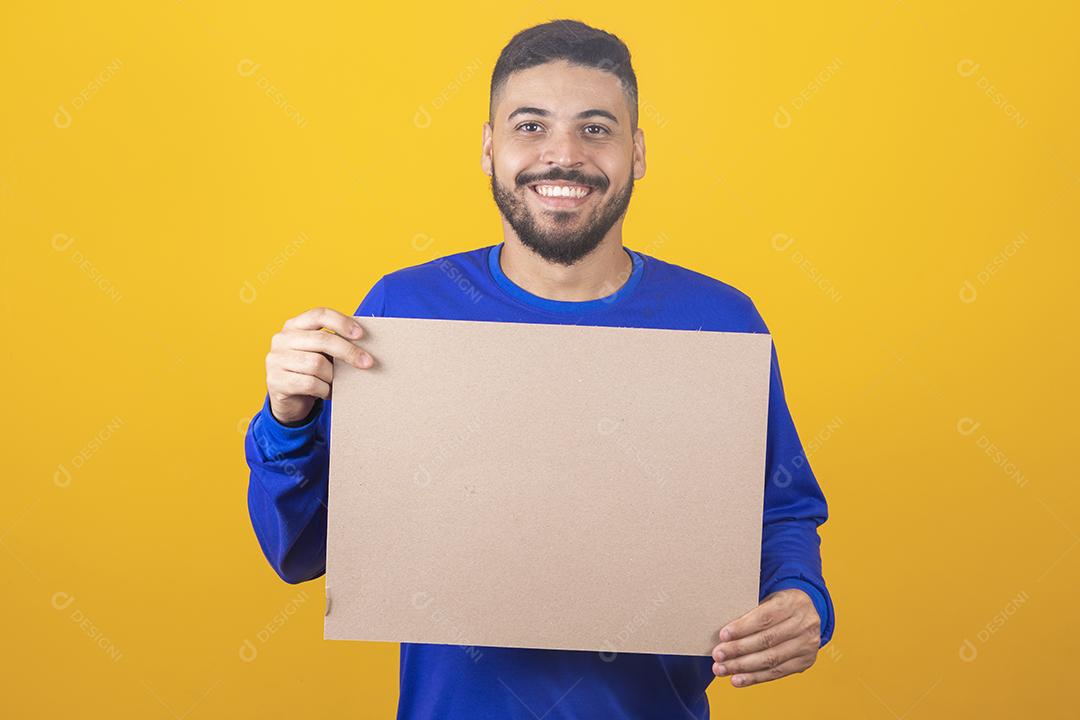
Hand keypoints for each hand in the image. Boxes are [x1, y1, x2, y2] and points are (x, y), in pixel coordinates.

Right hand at [265, 307, 375, 423]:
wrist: (287, 400)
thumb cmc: (309, 372)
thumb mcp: (319, 352)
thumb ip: (333, 343)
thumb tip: (366, 346)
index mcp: (294, 325)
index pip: (319, 314)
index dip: (342, 322)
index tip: (361, 334)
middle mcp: (282, 339)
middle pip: (322, 339)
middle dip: (349, 351)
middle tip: (367, 362)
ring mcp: (276, 359)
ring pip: (316, 364)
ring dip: (334, 376)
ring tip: (339, 382)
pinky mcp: (276, 381)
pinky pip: (310, 383)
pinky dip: (324, 389)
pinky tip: (328, 392)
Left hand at [711, 588, 820, 687]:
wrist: (808, 613)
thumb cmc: (778, 606)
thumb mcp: (769, 599)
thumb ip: (751, 611)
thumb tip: (723, 632)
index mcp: (792, 602)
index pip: (764, 617)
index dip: (742, 628)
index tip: (722, 636)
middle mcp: (804, 624)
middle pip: (767, 640)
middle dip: (738, 650)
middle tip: (717, 656)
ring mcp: (807, 645)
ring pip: (771, 660)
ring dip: (742, 667)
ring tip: (722, 669)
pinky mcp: (806, 662)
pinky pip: (777, 672)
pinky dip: (754, 677)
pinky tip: (737, 679)